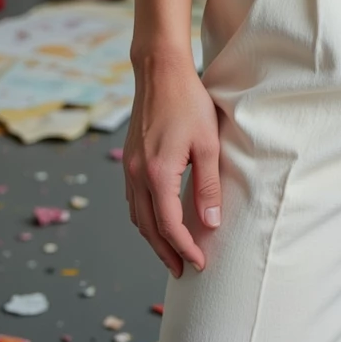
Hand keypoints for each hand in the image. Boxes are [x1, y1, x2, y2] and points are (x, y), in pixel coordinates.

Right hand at [123, 48, 221, 276]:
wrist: (160, 70)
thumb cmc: (188, 101)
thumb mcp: (207, 144)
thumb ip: (208, 187)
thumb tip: (211, 224)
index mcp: (158, 173)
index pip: (169, 226)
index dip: (185, 248)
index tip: (199, 264)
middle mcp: (138, 174)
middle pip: (148, 228)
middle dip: (165, 252)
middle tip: (183, 271)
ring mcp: (129, 166)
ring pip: (137, 216)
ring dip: (153, 238)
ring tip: (171, 252)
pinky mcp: (129, 159)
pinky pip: (133, 199)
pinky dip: (145, 217)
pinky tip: (157, 220)